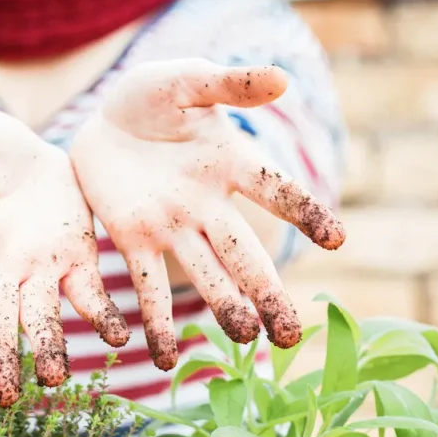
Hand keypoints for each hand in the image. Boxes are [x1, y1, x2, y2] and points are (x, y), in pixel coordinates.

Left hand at [70, 59, 344, 369]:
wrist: (100, 117)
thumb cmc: (151, 95)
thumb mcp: (186, 81)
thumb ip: (228, 84)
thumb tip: (281, 79)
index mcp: (230, 164)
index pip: (276, 191)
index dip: (306, 212)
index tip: (337, 239)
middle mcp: (209, 205)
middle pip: (246, 254)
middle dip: (269, 292)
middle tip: (293, 334)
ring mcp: (173, 227)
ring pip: (206, 275)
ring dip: (226, 307)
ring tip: (245, 339)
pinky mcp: (134, 241)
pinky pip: (148, 284)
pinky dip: (156, 320)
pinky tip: (163, 357)